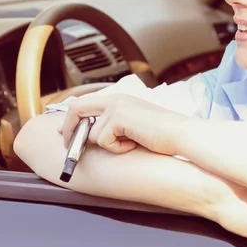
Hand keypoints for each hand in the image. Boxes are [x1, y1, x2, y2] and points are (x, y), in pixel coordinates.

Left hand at [59, 94, 186, 154]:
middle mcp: (115, 98)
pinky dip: (116, 148)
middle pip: (76, 107)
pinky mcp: (118, 118)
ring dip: (108, 145)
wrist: (181, 134)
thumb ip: (117, 124)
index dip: (73, 118)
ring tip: (129, 144)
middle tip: (67, 142)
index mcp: (121, 98)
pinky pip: (103, 140)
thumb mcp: (135, 124)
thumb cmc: (163, 134)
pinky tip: (133, 145)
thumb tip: (95, 134)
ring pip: (92, 132)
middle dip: (69, 127)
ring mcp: (116, 107)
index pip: (86, 102)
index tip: (66, 132)